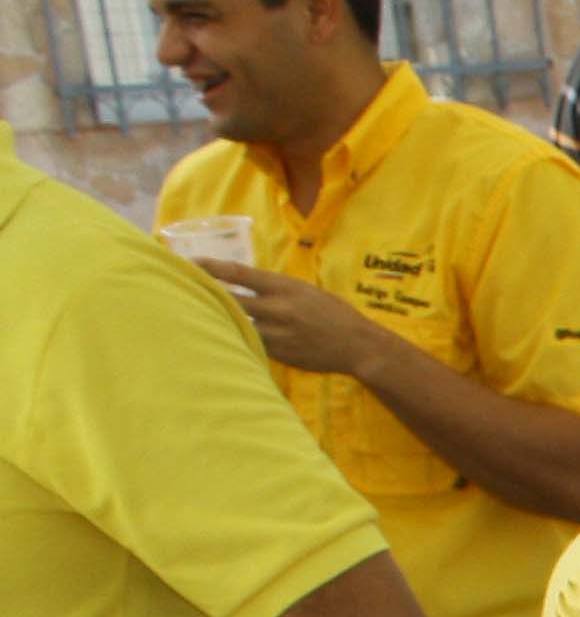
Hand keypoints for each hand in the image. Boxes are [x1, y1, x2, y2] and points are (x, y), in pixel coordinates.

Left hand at [199, 261, 387, 379]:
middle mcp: (277, 310)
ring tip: (199, 315)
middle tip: (184, 289)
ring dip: (220, 319)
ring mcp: (277, 334)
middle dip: (207, 293)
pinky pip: (251, 344)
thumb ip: (275, 287)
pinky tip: (225, 337)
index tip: (190, 262)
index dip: (211, 267)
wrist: (358, 345)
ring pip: (237, 324)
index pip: (238, 273)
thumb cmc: (333, 312)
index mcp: (283, 288)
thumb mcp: (305, 290)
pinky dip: (238, 338)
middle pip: (230, 299)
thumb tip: (243, 283)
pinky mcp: (279, 354)